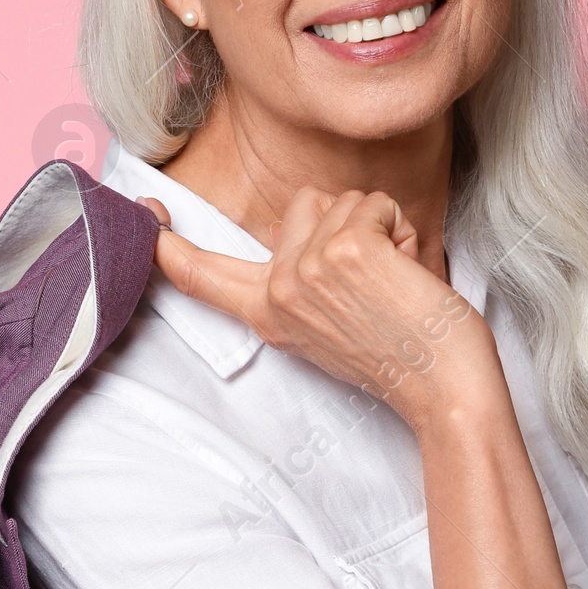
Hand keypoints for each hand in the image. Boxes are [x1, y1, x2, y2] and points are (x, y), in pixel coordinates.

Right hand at [141, 188, 492, 414]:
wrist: (443, 389)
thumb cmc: (402, 357)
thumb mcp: (325, 327)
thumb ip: (298, 285)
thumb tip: (285, 236)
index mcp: (268, 314)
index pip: (200, 276)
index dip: (167, 246)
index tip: (144, 216)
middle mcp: (278, 290)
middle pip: (303, 204)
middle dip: (349, 225)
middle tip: (373, 285)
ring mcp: (307, 269)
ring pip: (345, 199)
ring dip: (382, 229)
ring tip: (394, 282)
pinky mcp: (345, 251)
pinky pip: (376, 204)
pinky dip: (403, 229)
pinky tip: (407, 273)